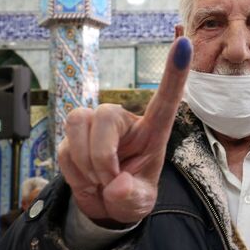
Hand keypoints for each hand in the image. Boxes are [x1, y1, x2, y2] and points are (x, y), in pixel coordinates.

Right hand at [58, 38, 191, 224]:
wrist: (104, 206)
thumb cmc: (130, 195)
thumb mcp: (140, 204)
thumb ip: (132, 197)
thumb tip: (117, 185)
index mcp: (151, 131)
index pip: (165, 98)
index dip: (174, 72)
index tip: (185, 43)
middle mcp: (122, 121)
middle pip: (105, 114)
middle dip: (102, 155)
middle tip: (109, 181)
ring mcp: (94, 126)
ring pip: (77, 122)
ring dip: (85, 162)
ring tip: (99, 181)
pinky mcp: (72, 137)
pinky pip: (64, 149)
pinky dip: (75, 173)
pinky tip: (88, 179)